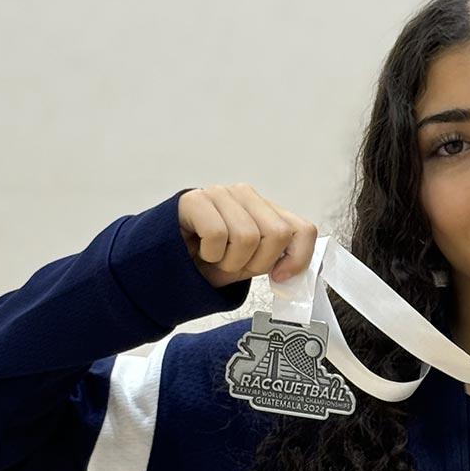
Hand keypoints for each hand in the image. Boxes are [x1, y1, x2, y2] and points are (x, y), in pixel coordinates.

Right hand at [177, 183, 318, 288]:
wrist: (167, 264)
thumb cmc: (209, 262)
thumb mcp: (250, 264)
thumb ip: (277, 260)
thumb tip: (295, 273)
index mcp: (266, 210)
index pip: (303, 230)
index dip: (298, 258)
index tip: (280, 277)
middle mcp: (247, 195)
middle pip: (277, 234)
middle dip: (257, 263)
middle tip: (234, 265)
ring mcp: (221, 193)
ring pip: (248, 236)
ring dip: (230, 261)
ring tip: (215, 258)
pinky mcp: (195, 199)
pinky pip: (217, 234)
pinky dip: (210, 253)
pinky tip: (200, 250)